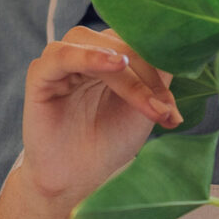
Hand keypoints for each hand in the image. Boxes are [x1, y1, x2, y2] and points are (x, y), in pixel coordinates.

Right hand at [19, 25, 180, 207]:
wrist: (79, 179)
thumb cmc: (110, 140)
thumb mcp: (144, 106)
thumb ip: (158, 75)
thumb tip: (179, 50)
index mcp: (110, 52)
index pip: (138, 40)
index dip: (160, 63)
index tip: (173, 105)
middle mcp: (86, 50)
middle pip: (121, 41)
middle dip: (147, 76)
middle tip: (163, 109)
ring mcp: (61, 59)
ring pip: (98, 46)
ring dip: (128, 74)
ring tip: (146, 100)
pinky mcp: (40, 73)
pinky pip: (62, 55)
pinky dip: (90, 56)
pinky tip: (114, 64)